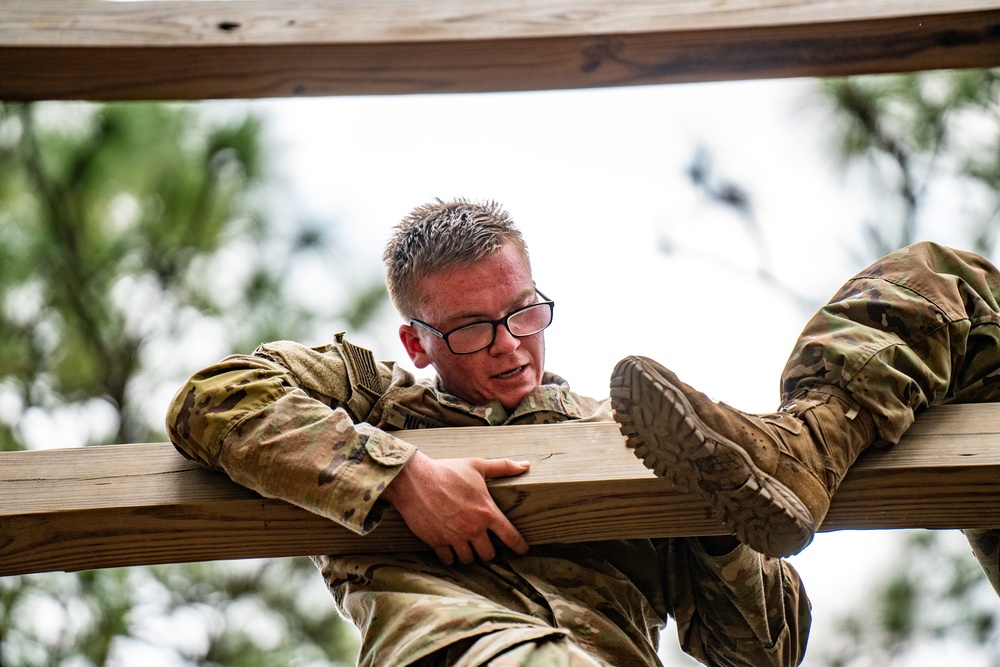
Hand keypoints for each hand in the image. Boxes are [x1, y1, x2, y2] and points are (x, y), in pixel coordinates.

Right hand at [382, 451, 529, 564]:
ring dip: (469, 554)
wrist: (414, 480)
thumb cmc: (447, 471)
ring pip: (468, 559)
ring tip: (466, 545)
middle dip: (488, 550)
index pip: (511, 536)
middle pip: (489, 554)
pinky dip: (450, 556)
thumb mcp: (477, 465)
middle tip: (484, 543)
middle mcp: (473, 528)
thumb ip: (503, 467)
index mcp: (486, 512)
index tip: (523, 550)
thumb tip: (525, 465)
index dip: (520, 546)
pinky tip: (449, 547)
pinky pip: (448, 560)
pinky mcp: (436, 542)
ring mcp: (454, 537)